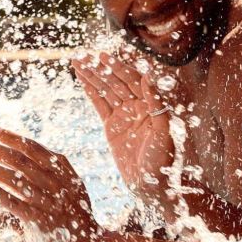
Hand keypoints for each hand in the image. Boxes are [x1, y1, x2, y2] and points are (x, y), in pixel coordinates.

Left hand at [0, 127, 102, 241]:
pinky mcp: (40, 222)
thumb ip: (49, 170)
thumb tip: (22, 153)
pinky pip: (14, 204)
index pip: (33, 148)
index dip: (10, 137)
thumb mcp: (69, 185)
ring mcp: (48, 203)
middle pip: (19, 160)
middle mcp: (56, 184)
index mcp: (63, 171)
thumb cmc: (75, 212)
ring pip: (13, 179)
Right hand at [72, 53, 173, 197]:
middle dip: (101, 68)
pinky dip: (90, 92)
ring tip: (78, 62)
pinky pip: (99, 105)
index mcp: (150, 106)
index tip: (104, 57)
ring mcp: (123, 116)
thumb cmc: (163, 163)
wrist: (150, 186)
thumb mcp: (164, 135)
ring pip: (106, 91)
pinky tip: (82, 80)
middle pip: (116, 82)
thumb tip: (148, 78)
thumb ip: (157, 106)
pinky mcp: (112, 127)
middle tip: (85, 56)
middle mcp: (137, 107)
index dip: (118, 68)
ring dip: (92, 76)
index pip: (132, 81)